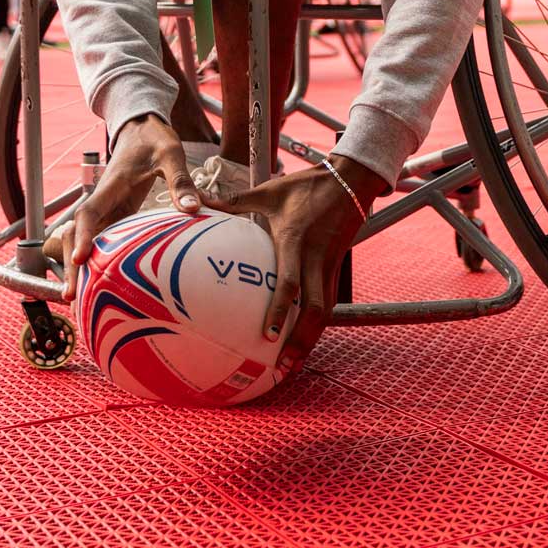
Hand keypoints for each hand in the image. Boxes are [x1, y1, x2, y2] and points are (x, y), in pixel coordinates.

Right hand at [55, 114, 191, 301]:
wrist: (141, 127)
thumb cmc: (154, 139)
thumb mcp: (170, 154)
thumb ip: (180, 180)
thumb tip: (192, 209)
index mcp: (111, 185)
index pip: (89, 213)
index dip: (82, 237)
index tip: (78, 260)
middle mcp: (102, 200)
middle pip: (76, 234)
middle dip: (71, 264)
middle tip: (70, 295)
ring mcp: (106, 208)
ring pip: (82, 239)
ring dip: (78, 266)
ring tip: (76, 299)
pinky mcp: (113, 215)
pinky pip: (99, 239)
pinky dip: (93, 260)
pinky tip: (96, 284)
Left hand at [195, 155, 382, 374]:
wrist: (350, 181)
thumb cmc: (306, 185)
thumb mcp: (269, 191)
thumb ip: (233, 200)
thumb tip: (198, 201)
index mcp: (295, 241)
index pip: (290, 283)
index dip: (280, 310)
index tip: (267, 335)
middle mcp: (316, 259)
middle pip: (313, 309)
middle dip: (300, 341)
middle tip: (282, 366)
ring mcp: (330, 265)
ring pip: (324, 311)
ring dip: (310, 339)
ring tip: (293, 363)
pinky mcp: (337, 267)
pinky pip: (329, 301)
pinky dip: (318, 324)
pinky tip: (305, 339)